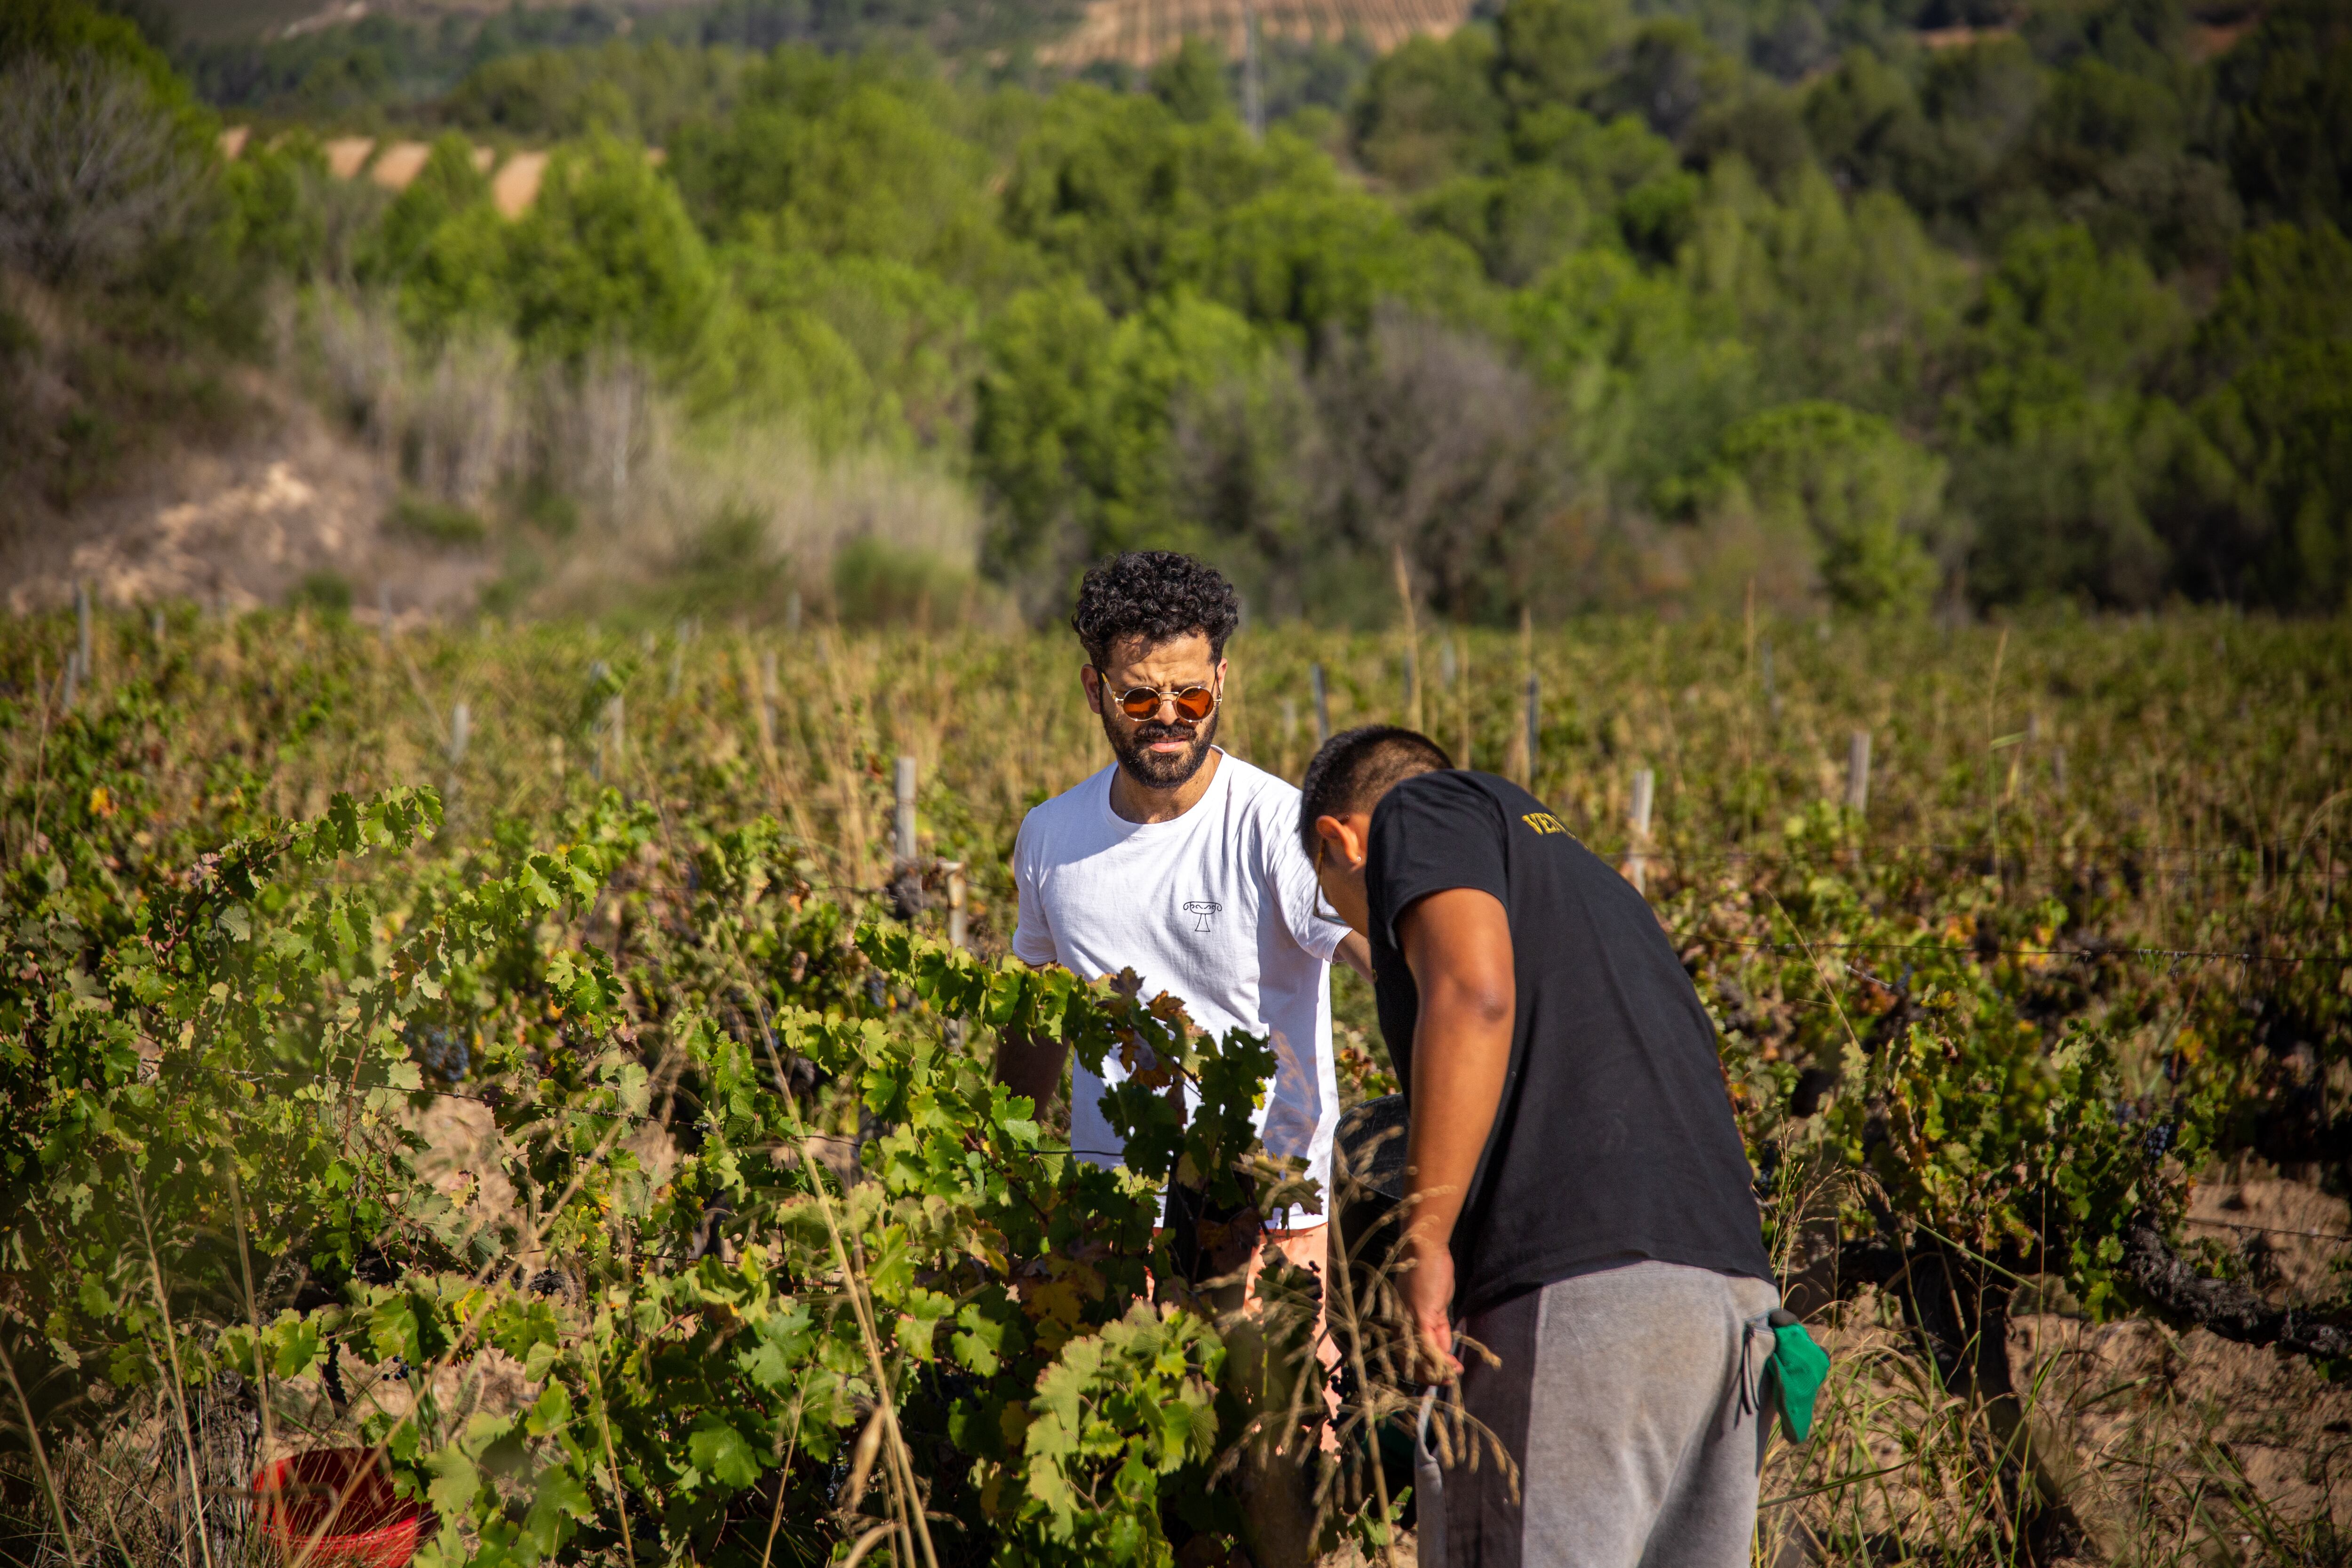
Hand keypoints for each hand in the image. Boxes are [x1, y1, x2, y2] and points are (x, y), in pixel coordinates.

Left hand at [1400, 1238, 1458, 1383]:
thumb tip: (1444, 1351)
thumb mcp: (1434, 1307)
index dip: (1424, 1370)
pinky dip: (1441, 1358)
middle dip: (1431, 1374)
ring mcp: (1409, 1322)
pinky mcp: (1420, 1316)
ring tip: (1453, 1374)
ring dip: (1439, 1369)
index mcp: (1401, 1322)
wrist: (1425, 1249)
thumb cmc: (1430, 1273)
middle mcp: (1400, 1325)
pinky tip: (1452, 1364)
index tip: (1440, 1376)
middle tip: (1449, 1379)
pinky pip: (1429, 1345)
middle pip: (1412, 1361)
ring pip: (1421, 1357)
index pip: (1408, 1355)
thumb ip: (1437, 1329)